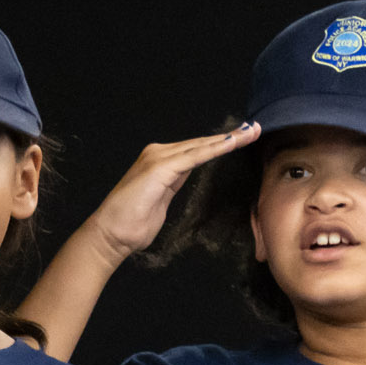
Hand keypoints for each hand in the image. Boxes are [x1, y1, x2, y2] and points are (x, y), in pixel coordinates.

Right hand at [85, 123, 260, 262]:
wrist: (111, 235)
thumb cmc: (132, 226)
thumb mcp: (160, 202)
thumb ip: (172, 186)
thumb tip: (182, 177)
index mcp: (160, 162)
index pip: (196, 150)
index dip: (219, 144)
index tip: (242, 138)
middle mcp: (158, 154)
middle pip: (201, 143)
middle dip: (229, 137)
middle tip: (254, 129)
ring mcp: (158, 158)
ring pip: (200, 146)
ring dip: (227, 139)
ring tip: (250, 132)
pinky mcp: (160, 168)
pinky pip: (194, 156)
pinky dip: (213, 149)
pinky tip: (230, 143)